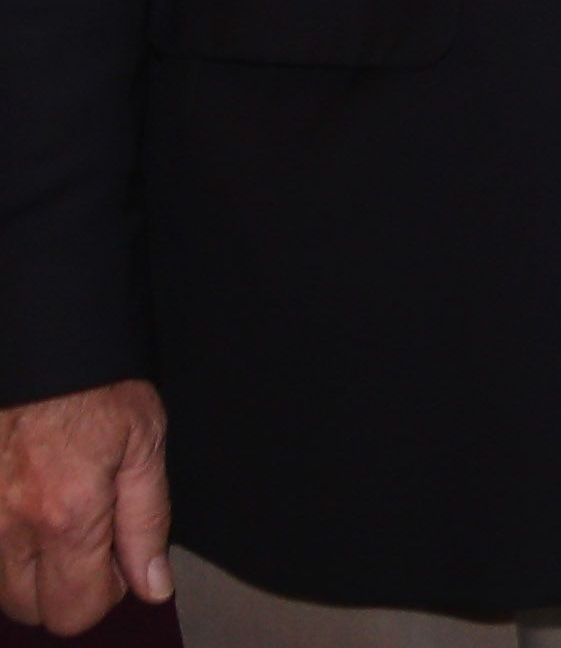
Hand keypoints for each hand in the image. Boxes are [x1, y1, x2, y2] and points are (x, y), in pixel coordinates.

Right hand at [0, 381, 170, 636]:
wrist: (44, 341)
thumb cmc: (97, 386)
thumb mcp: (146, 446)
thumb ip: (147, 523)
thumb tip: (152, 585)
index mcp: (66, 514)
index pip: (75, 612)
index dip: (106, 593)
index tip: (119, 559)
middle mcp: (9, 524)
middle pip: (31, 609)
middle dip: (66, 586)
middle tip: (91, 538)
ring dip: (32, 569)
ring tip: (60, 517)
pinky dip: (6, 543)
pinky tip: (31, 506)